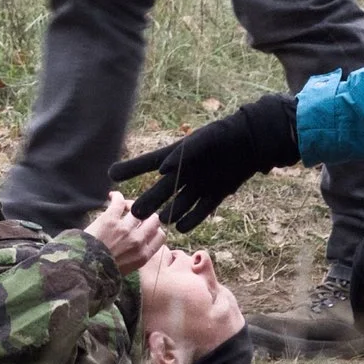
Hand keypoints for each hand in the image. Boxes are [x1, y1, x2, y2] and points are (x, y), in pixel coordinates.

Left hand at [83, 192, 163, 273]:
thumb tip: (140, 242)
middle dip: (147, 216)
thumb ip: (137, 255)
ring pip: (140, 209)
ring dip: (133, 205)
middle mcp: (138, 241)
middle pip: (154, 220)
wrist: (84, 270)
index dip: (155, 229)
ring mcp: (125, 229)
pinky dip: (117, 196)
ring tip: (125, 206)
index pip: (161, 236)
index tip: (147, 227)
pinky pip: (120, 201)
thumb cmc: (103, 270)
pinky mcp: (111, 219)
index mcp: (143, 255)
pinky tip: (113, 196)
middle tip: (138, 216)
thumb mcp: (127, 269)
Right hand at [109, 91, 299, 231]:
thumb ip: (182, 155)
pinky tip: (182, 228)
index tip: (111, 175)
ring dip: (170, 213)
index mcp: (177, 156)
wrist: (252, 142)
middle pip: (161, 190)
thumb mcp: (202, 140)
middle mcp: (185, 173)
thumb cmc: (224, 135)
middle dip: (148, 201)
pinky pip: (201, 210)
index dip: (130, 169)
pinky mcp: (216, 194)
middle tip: (133, 213)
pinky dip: (192, 219)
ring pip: (180, 203)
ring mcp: (199, 185)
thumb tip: (162, 171)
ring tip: (161, 221)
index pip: (148, 163)